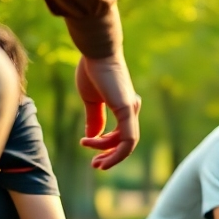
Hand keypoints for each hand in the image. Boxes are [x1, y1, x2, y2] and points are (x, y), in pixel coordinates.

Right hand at [76, 54, 141, 169]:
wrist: (95, 51)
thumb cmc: (92, 70)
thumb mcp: (91, 100)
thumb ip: (94, 119)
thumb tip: (92, 136)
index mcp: (125, 106)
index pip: (121, 135)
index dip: (106, 146)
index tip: (86, 145)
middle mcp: (132, 109)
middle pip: (126, 143)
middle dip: (111, 157)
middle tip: (96, 166)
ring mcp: (131, 109)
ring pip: (128, 144)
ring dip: (111, 156)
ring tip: (94, 161)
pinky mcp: (127, 109)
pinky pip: (128, 138)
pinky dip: (115, 149)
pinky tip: (97, 151)